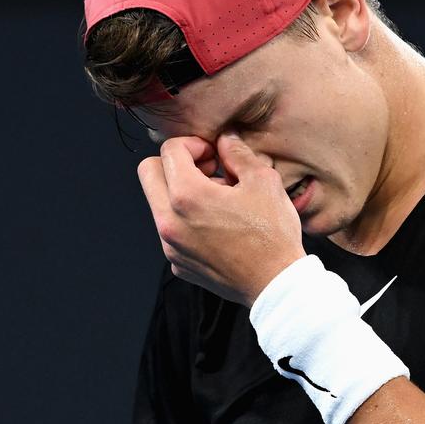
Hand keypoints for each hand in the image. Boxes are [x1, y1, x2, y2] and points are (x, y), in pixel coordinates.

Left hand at [137, 132, 305, 306]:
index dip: (194, 144)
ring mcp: (170, 246)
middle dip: (176, 164)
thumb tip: (225, 139)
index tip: (214, 154)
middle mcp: (169, 222)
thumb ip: (237, 153)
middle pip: (148, 172)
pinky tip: (219, 226)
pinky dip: (187, 220)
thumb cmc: (272, 235)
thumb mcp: (263, 181)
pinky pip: (171, 230)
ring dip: (182, 193)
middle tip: (208, 171)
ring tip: (219, 201)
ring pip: (158, 203)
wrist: (276, 284)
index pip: (169, 150)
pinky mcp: (178, 263)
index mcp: (187, 196)